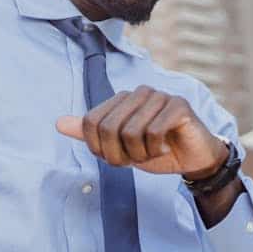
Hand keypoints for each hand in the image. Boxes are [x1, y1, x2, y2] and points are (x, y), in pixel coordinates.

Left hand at [56, 85, 225, 177]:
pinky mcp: (179, 105)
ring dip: (140, 153)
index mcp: (121, 99)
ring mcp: (160, 96)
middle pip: (108, 128)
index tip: (117, 157)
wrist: (194, 158)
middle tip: (136, 158)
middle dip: (119, 154)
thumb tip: (59, 123)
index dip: (99, 148)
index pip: (90, 123)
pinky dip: (156, 149)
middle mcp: (138, 93)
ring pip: (131, 132)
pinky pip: (154, 132)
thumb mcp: (119, 146)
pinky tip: (164, 147)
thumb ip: (91, 134)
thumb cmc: (156, 150)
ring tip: (151, 152)